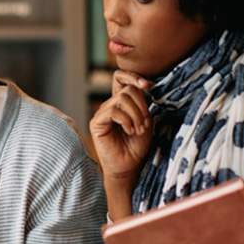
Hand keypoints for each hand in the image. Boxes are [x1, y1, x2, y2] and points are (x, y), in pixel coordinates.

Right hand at [89, 71, 152, 211]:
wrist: (129, 166)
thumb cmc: (137, 146)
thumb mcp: (144, 120)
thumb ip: (141, 103)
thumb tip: (142, 85)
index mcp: (121, 103)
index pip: (121, 78)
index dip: (133, 76)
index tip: (147, 85)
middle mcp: (110, 106)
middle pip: (127, 89)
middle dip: (142, 106)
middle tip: (145, 124)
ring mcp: (102, 114)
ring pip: (122, 98)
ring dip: (136, 115)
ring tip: (139, 129)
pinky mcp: (96, 123)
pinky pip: (113, 111)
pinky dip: (126, 121)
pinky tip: (130, 131)